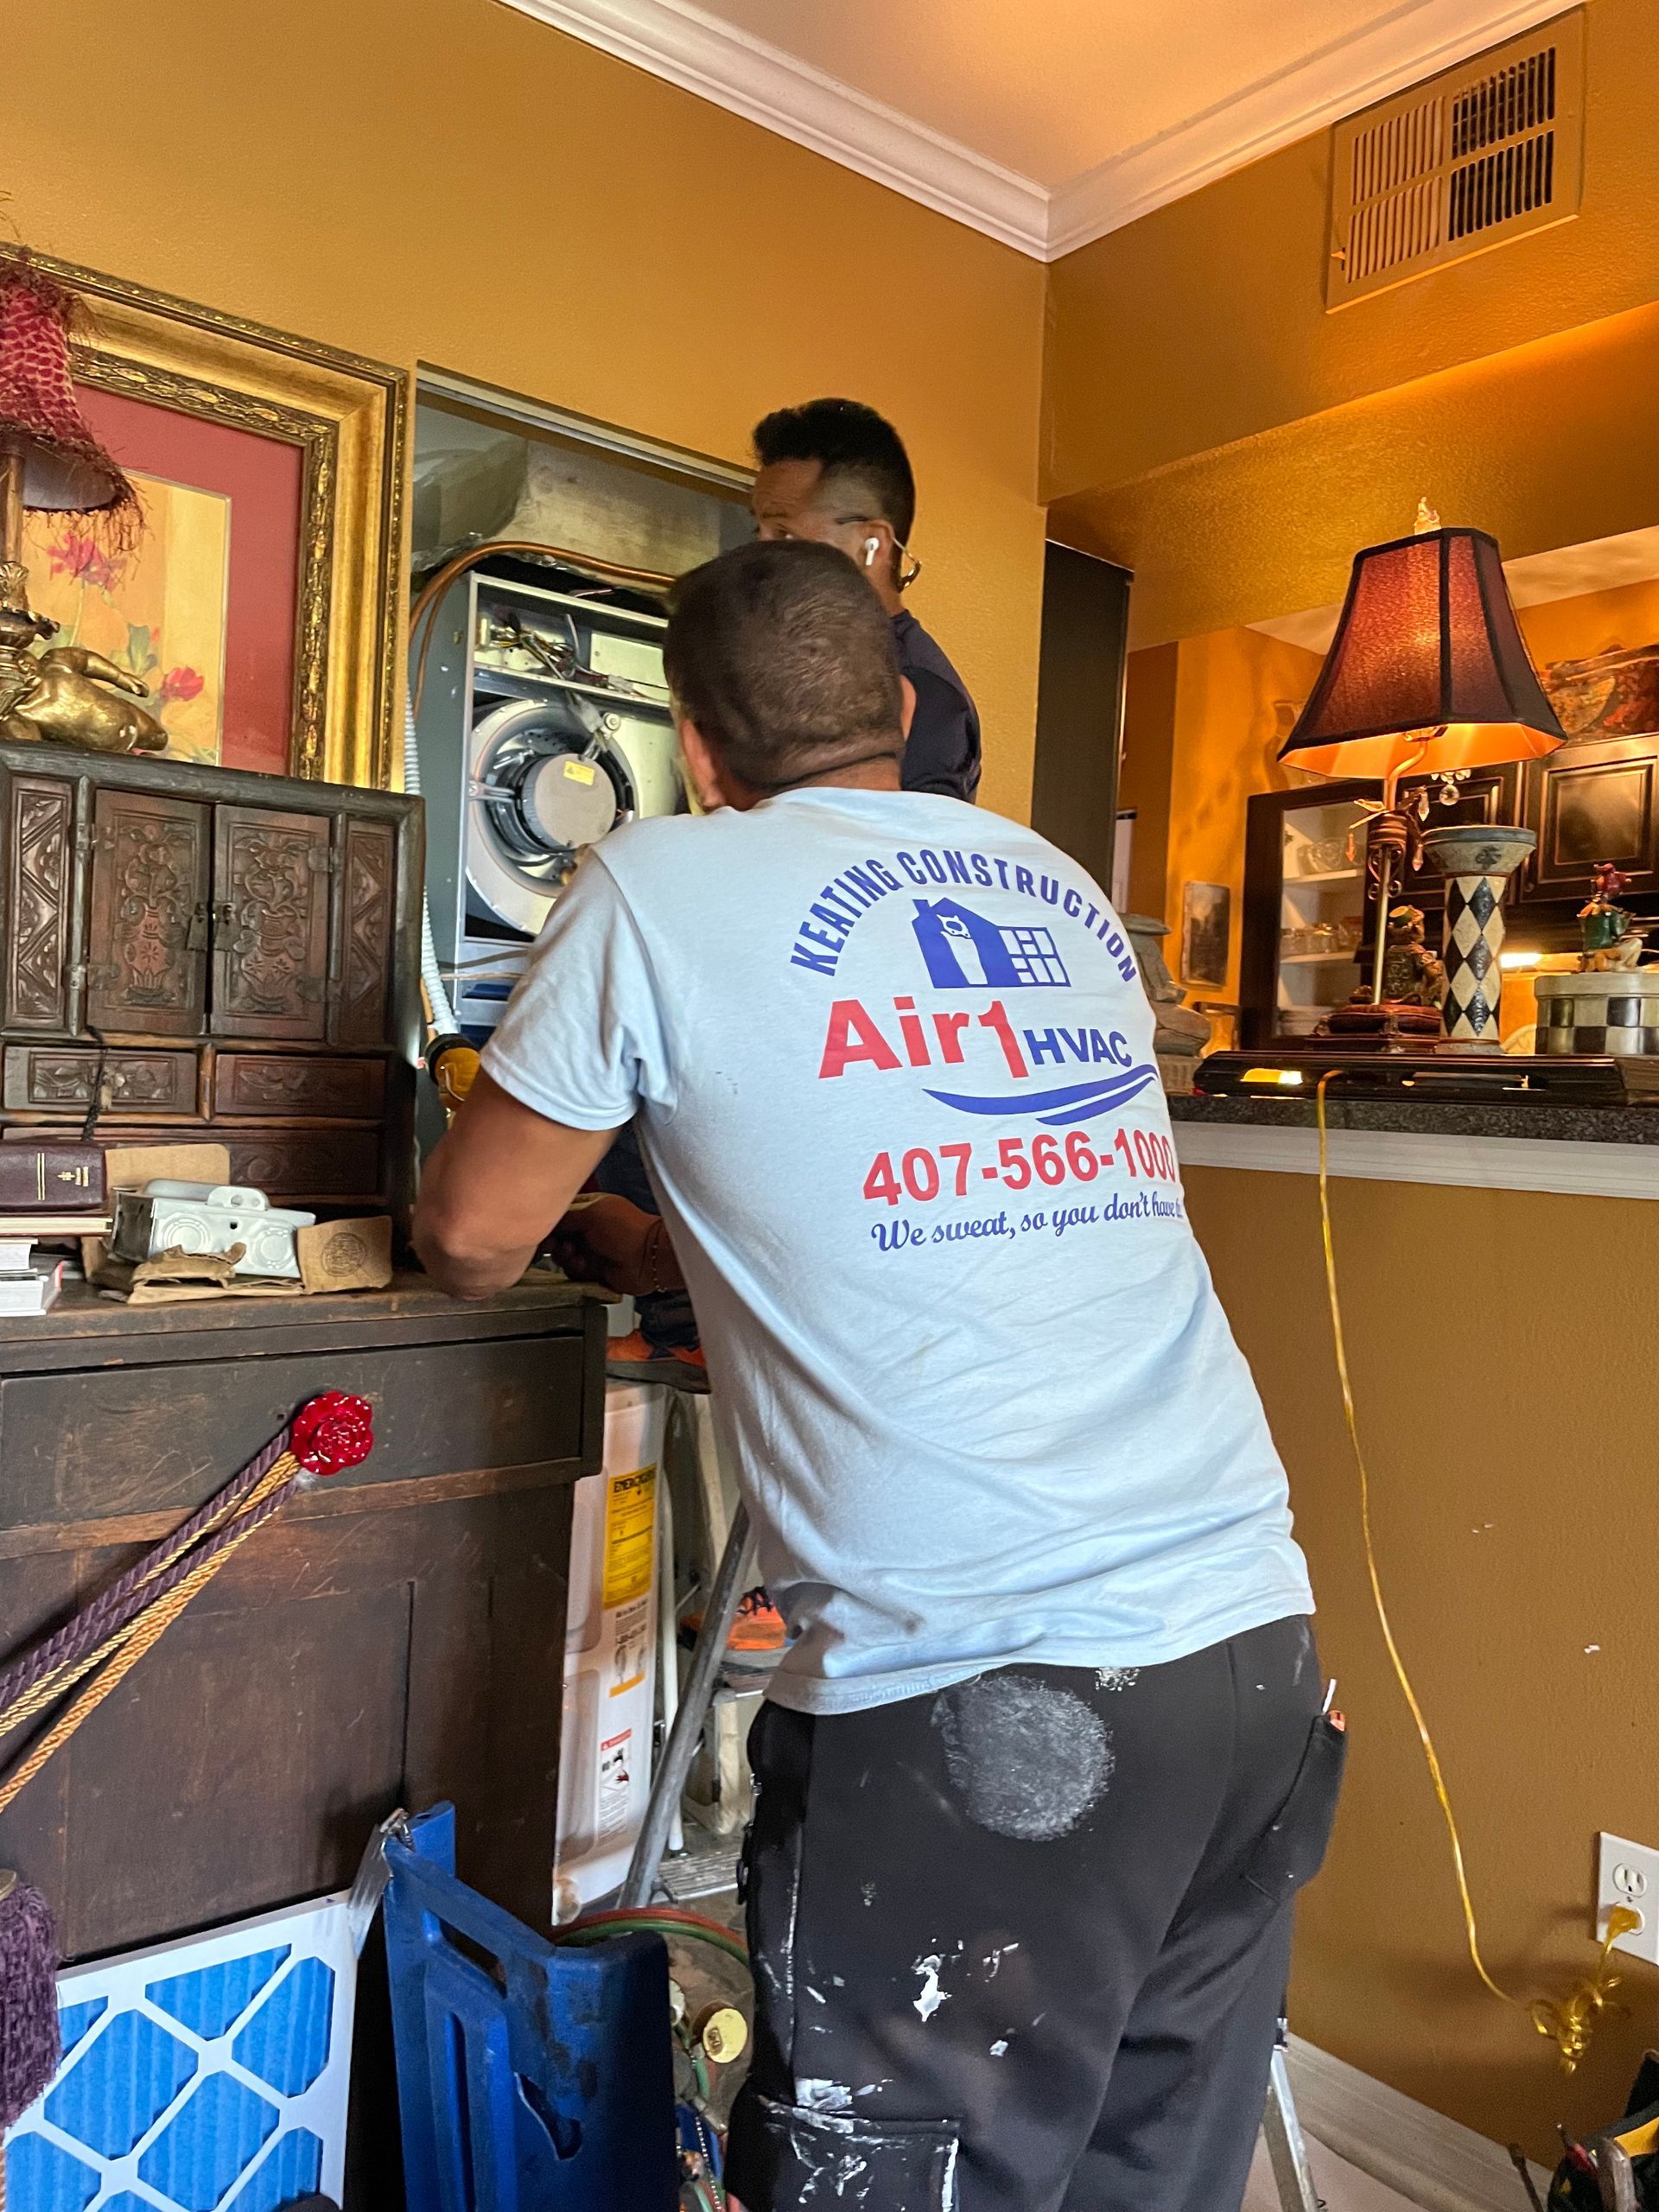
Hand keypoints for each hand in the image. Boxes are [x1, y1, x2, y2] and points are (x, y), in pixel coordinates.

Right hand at [545, 1193, 682, 1295]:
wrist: (648, 1258)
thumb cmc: (627, 1229)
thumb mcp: (592, 1213)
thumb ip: (565, 1215)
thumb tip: (547, 1219)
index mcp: (591, 1207)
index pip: (562, 1211)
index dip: (550, 1219)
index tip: (541, 1226)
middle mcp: (589, 1228)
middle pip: (558, 1234)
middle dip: (553, 1240)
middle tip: (552, 1244)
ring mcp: (591, 1249)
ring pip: (563, 1254)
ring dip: (564, 1255)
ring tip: (573, 1253)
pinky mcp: (593, 1269)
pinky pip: (573, 1271)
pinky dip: (575, 1269)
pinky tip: (583, 1265)